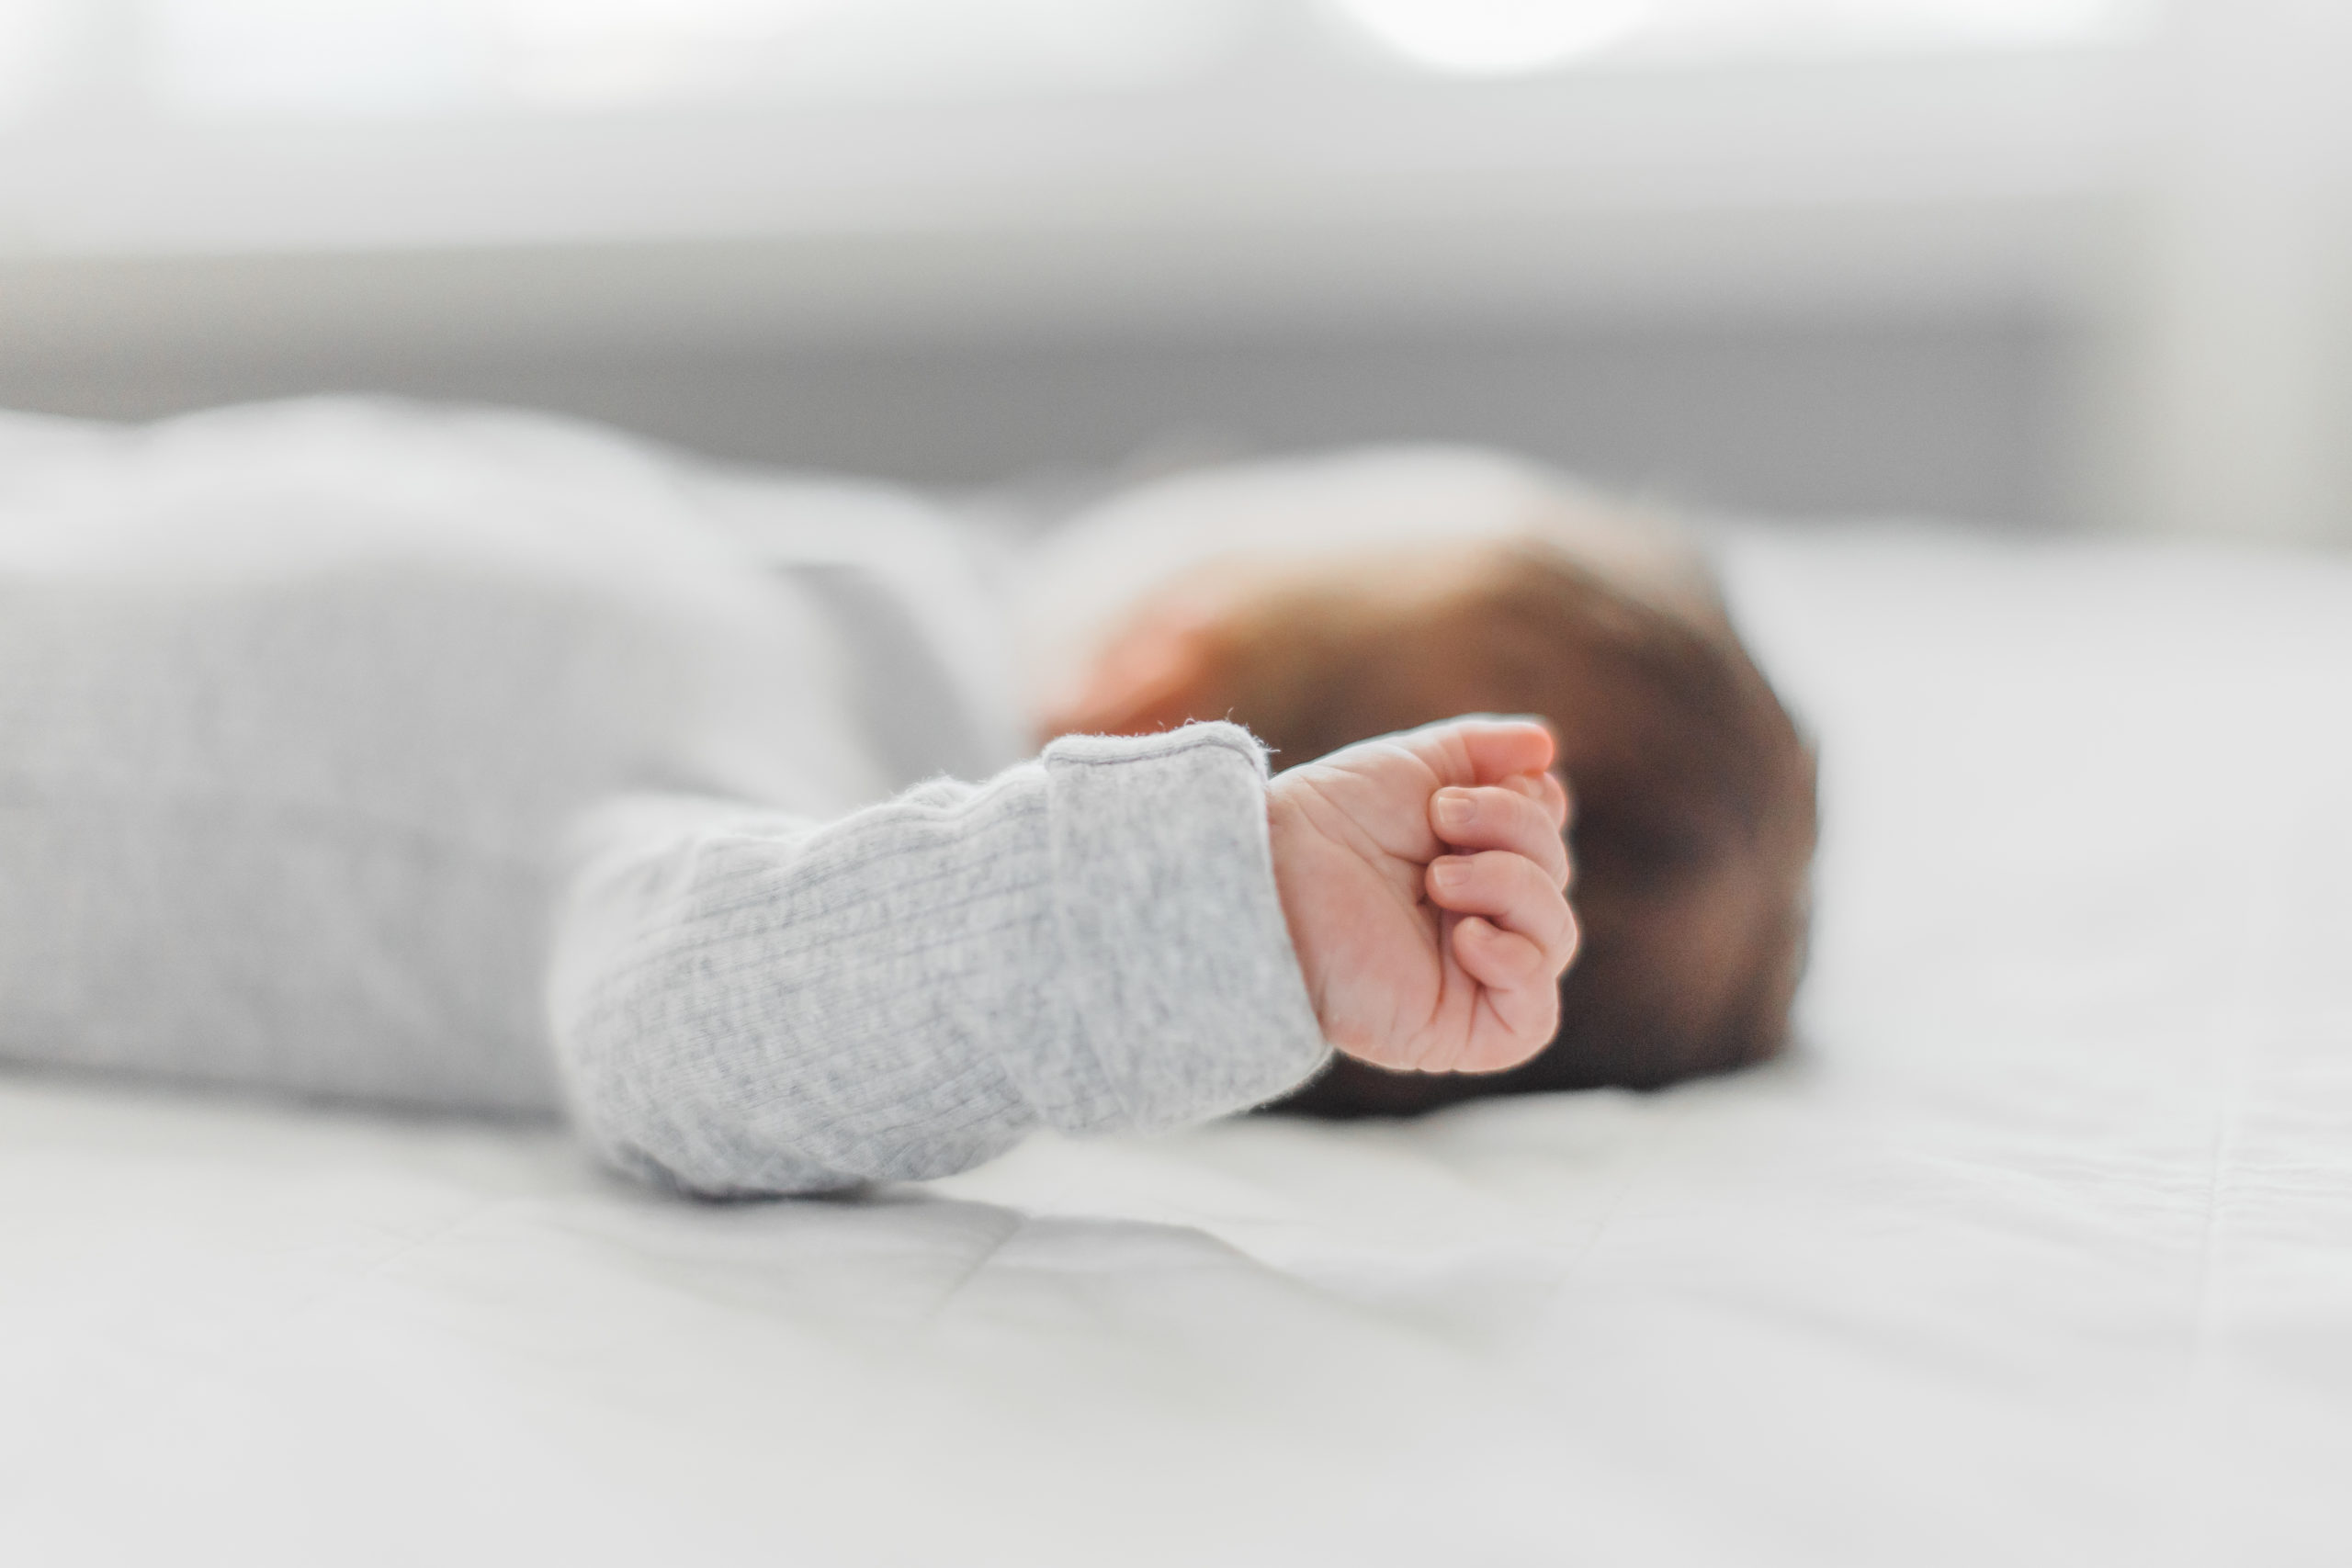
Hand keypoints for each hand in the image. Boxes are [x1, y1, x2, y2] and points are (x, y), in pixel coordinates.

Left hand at [1266, 717, 1577, 1074]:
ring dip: (1510, 886)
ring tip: (1438, 876)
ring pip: (1555, 939)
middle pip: (1554, 882)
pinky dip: (1517, 964)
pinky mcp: (1457, 1030)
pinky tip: (1466, 935)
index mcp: (1473, 868)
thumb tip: (1545, 744)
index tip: (1496, 779)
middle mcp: (1478, 923)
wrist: (1274, 872)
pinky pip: (1533, 1019)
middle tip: (1443, 817)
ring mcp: (1470, 979)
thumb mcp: (1416, 768)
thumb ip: (1482, 750)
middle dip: (1516, 830)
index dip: (1535, 808)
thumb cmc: (1329, 820)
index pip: (1547, 845)